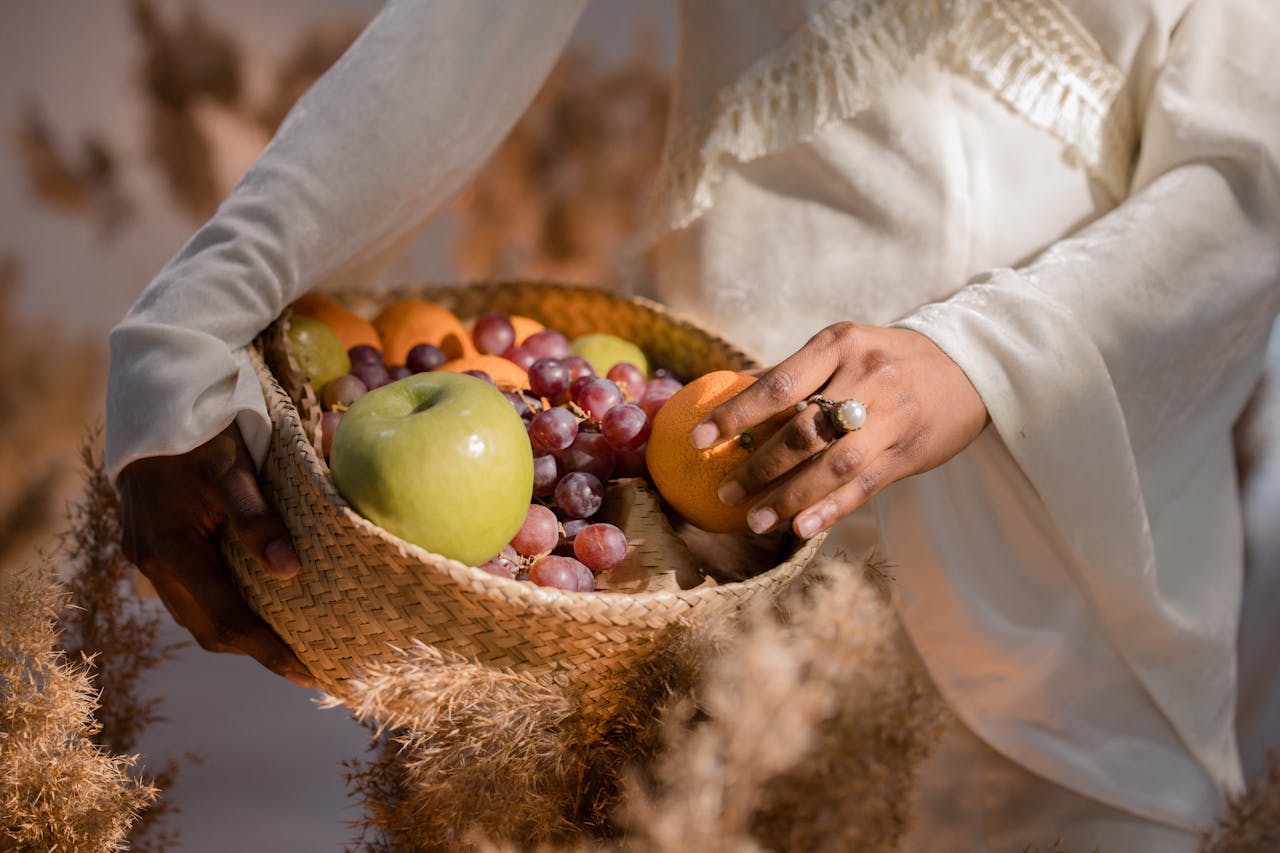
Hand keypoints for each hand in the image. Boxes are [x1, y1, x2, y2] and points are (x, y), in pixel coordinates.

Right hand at [118, 423, 313, 686]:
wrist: (151, 401)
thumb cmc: (200, 432)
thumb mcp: (235, 470)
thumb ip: (257, 521)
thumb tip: (288, 572)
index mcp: (171, 552)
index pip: (226, 622)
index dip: (268, 652)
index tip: (309, 675)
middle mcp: (152, 563)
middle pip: (208, 629)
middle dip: (258, 651)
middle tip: (307, 667)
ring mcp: (145, 555)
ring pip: (195, 613)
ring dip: (239, 632)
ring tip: (287, 644)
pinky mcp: (149, 543)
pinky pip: (188, 592)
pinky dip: (222, 606)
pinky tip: (255, 604)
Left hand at [692, 322, 988, 538]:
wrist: (970, 365)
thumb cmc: (887, 359)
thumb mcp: (845, 348)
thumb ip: (795, 375)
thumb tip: (728, 399)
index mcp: (840, 345)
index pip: (778, 383)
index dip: (735, 413)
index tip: (698, 437)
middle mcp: (867, 377)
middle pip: (803, 429)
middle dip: (758, 466)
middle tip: (725, 492)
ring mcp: (892, 416)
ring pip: (833, 464)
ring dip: (789, 496)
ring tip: (753, 520)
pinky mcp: (910, 451)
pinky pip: (865, 486)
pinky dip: (831, 509)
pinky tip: (801, 529)